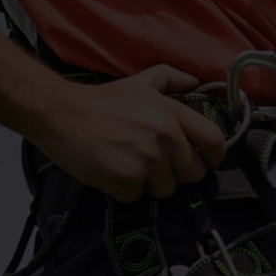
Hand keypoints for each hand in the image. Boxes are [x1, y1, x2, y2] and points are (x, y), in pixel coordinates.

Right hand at [32, 65, 226, 201]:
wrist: (60, 114)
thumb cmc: (101, 102)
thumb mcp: (140, 82)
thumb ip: (172, 79)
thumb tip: (197, 82)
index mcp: (172, 113)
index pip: (215, 142)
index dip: (214, 157)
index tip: (204, 162)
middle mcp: (165, 136)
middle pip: (193, 174)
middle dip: (176, 173)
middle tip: (154, 164)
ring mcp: (148, 159)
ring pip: (166, 190)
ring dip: (149, 184)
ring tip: (129, 165)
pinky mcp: (128, 179)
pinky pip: (138, 197)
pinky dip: (125, 191)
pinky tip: (112, 172)